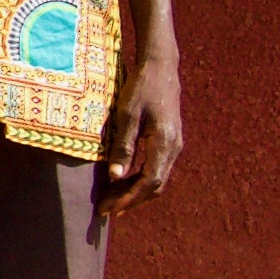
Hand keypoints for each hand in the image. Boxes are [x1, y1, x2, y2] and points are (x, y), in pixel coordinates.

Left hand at [96, 48, 184, 218]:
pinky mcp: (168, 141)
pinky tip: (123, 182)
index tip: (110, 208)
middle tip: (106, 210)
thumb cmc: (141, 88)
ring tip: (112, 201)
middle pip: (155, 186)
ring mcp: (173, 146)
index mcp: (165, 143)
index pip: (150, 182)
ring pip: (157, 179)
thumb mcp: (127, 115)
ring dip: (135, 192)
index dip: (130, 198)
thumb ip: (122, 146)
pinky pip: (156, 168)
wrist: (160, 68)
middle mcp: (173, 148)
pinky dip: (140, 179)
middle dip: (131, 200)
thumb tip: (115, 176)